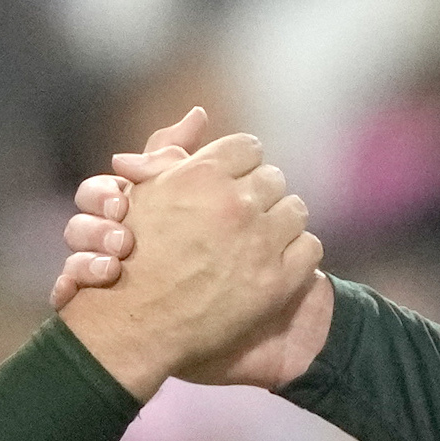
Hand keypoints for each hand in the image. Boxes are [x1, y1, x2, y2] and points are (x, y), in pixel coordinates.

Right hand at [53, 128, 321, 397]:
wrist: (134, 328)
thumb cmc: (129, 257)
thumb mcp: (140, 193)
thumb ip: (168, 149)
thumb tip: (199, 112)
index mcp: (201, 175)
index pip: (248, 147)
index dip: (240, 167)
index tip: (232, 186)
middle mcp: (234, 203)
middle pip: (274, 178)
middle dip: (260, 196)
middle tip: (243, 219)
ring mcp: (259, 243)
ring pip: (296, 209)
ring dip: (280, 223)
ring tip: (259, 242)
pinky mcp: (278, 281)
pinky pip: (310, 248)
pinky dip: (296, 255)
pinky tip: (274, 265)